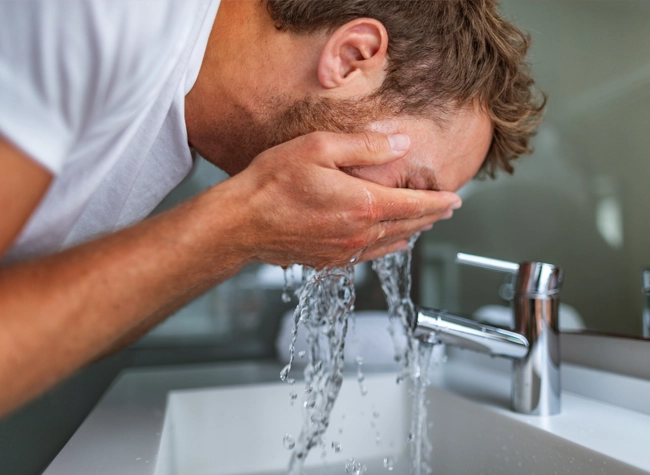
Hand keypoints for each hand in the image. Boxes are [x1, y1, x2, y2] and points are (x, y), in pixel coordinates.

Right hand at [222, 131, 460, 267]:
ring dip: (412, 233)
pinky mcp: (328, 261)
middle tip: (447, 210)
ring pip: (391, 244)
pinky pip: (369, 255)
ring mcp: (344, 251)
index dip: (439, 202)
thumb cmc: (273, 183)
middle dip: (431, 217)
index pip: (415, 206)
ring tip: (424, 224)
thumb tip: (401, 144)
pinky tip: (391, 244)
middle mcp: (359, 234)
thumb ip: (366, 146)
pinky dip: (388, 247)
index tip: (456, 199)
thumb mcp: (319, 149)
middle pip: (408, 227)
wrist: (241, 223)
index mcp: (363, 206)